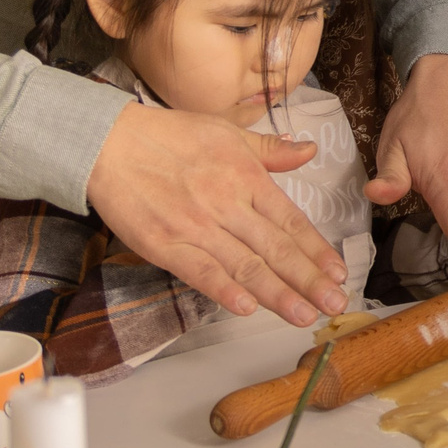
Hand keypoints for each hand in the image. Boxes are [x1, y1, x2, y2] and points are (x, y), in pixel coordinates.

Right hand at [87, 101, 346, 325]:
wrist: (109, 143)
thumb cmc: (170, 136)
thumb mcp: (227, 132)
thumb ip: (270, 150)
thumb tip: (309, 150)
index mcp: (246, 178)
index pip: (291, 221)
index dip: (316, 250)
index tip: (338, 272)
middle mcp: (227, 205)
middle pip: (275, 249)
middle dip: (308, 279)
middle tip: (335, 303)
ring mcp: (195, 227)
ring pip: (245, 266)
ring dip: (277, 293)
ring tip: (304, 315)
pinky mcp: (163, 245)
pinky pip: (200, 271)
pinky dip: (224, 291)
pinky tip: (247, 308)